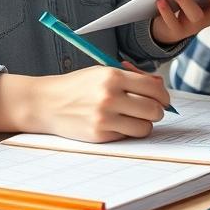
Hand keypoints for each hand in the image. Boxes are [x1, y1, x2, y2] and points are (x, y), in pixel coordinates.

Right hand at [0, 66, 170, 142]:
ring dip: (144, 124)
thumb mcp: (103, 72)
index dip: (163, 95)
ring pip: (145, 127)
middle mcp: (109, 96)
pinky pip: (127, 136)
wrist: (46, 103)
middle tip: (150, 110)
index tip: (163, 99)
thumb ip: (132, 77)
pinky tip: (115, 123)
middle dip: (157, 111)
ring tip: (133, 118)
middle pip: (154, 110)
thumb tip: (160, 86)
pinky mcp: (99, 135)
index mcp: (113, 76)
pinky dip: (126, 132)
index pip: (154, 88)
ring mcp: (104, 118)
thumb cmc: (77, 86)